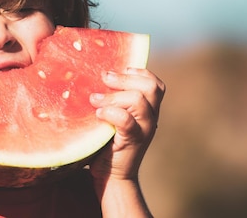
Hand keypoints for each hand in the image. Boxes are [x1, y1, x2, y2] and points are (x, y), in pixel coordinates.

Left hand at [88, 68, 164, 183]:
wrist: (110, 176)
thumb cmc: (105, 142)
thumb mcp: (111, 115)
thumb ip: (111, 98)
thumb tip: (91, 74)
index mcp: (148, 109)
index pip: (155, 84)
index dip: (138, 72)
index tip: (118, 70)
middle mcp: (150, 118)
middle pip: (151, 87)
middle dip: (124, 78)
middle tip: (104, 78)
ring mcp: (145, 130)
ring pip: (139, 100)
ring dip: (114, 96)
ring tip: (94, 100)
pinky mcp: (134, 141)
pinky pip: (126, 120)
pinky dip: (110, 112)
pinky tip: (97, 115)